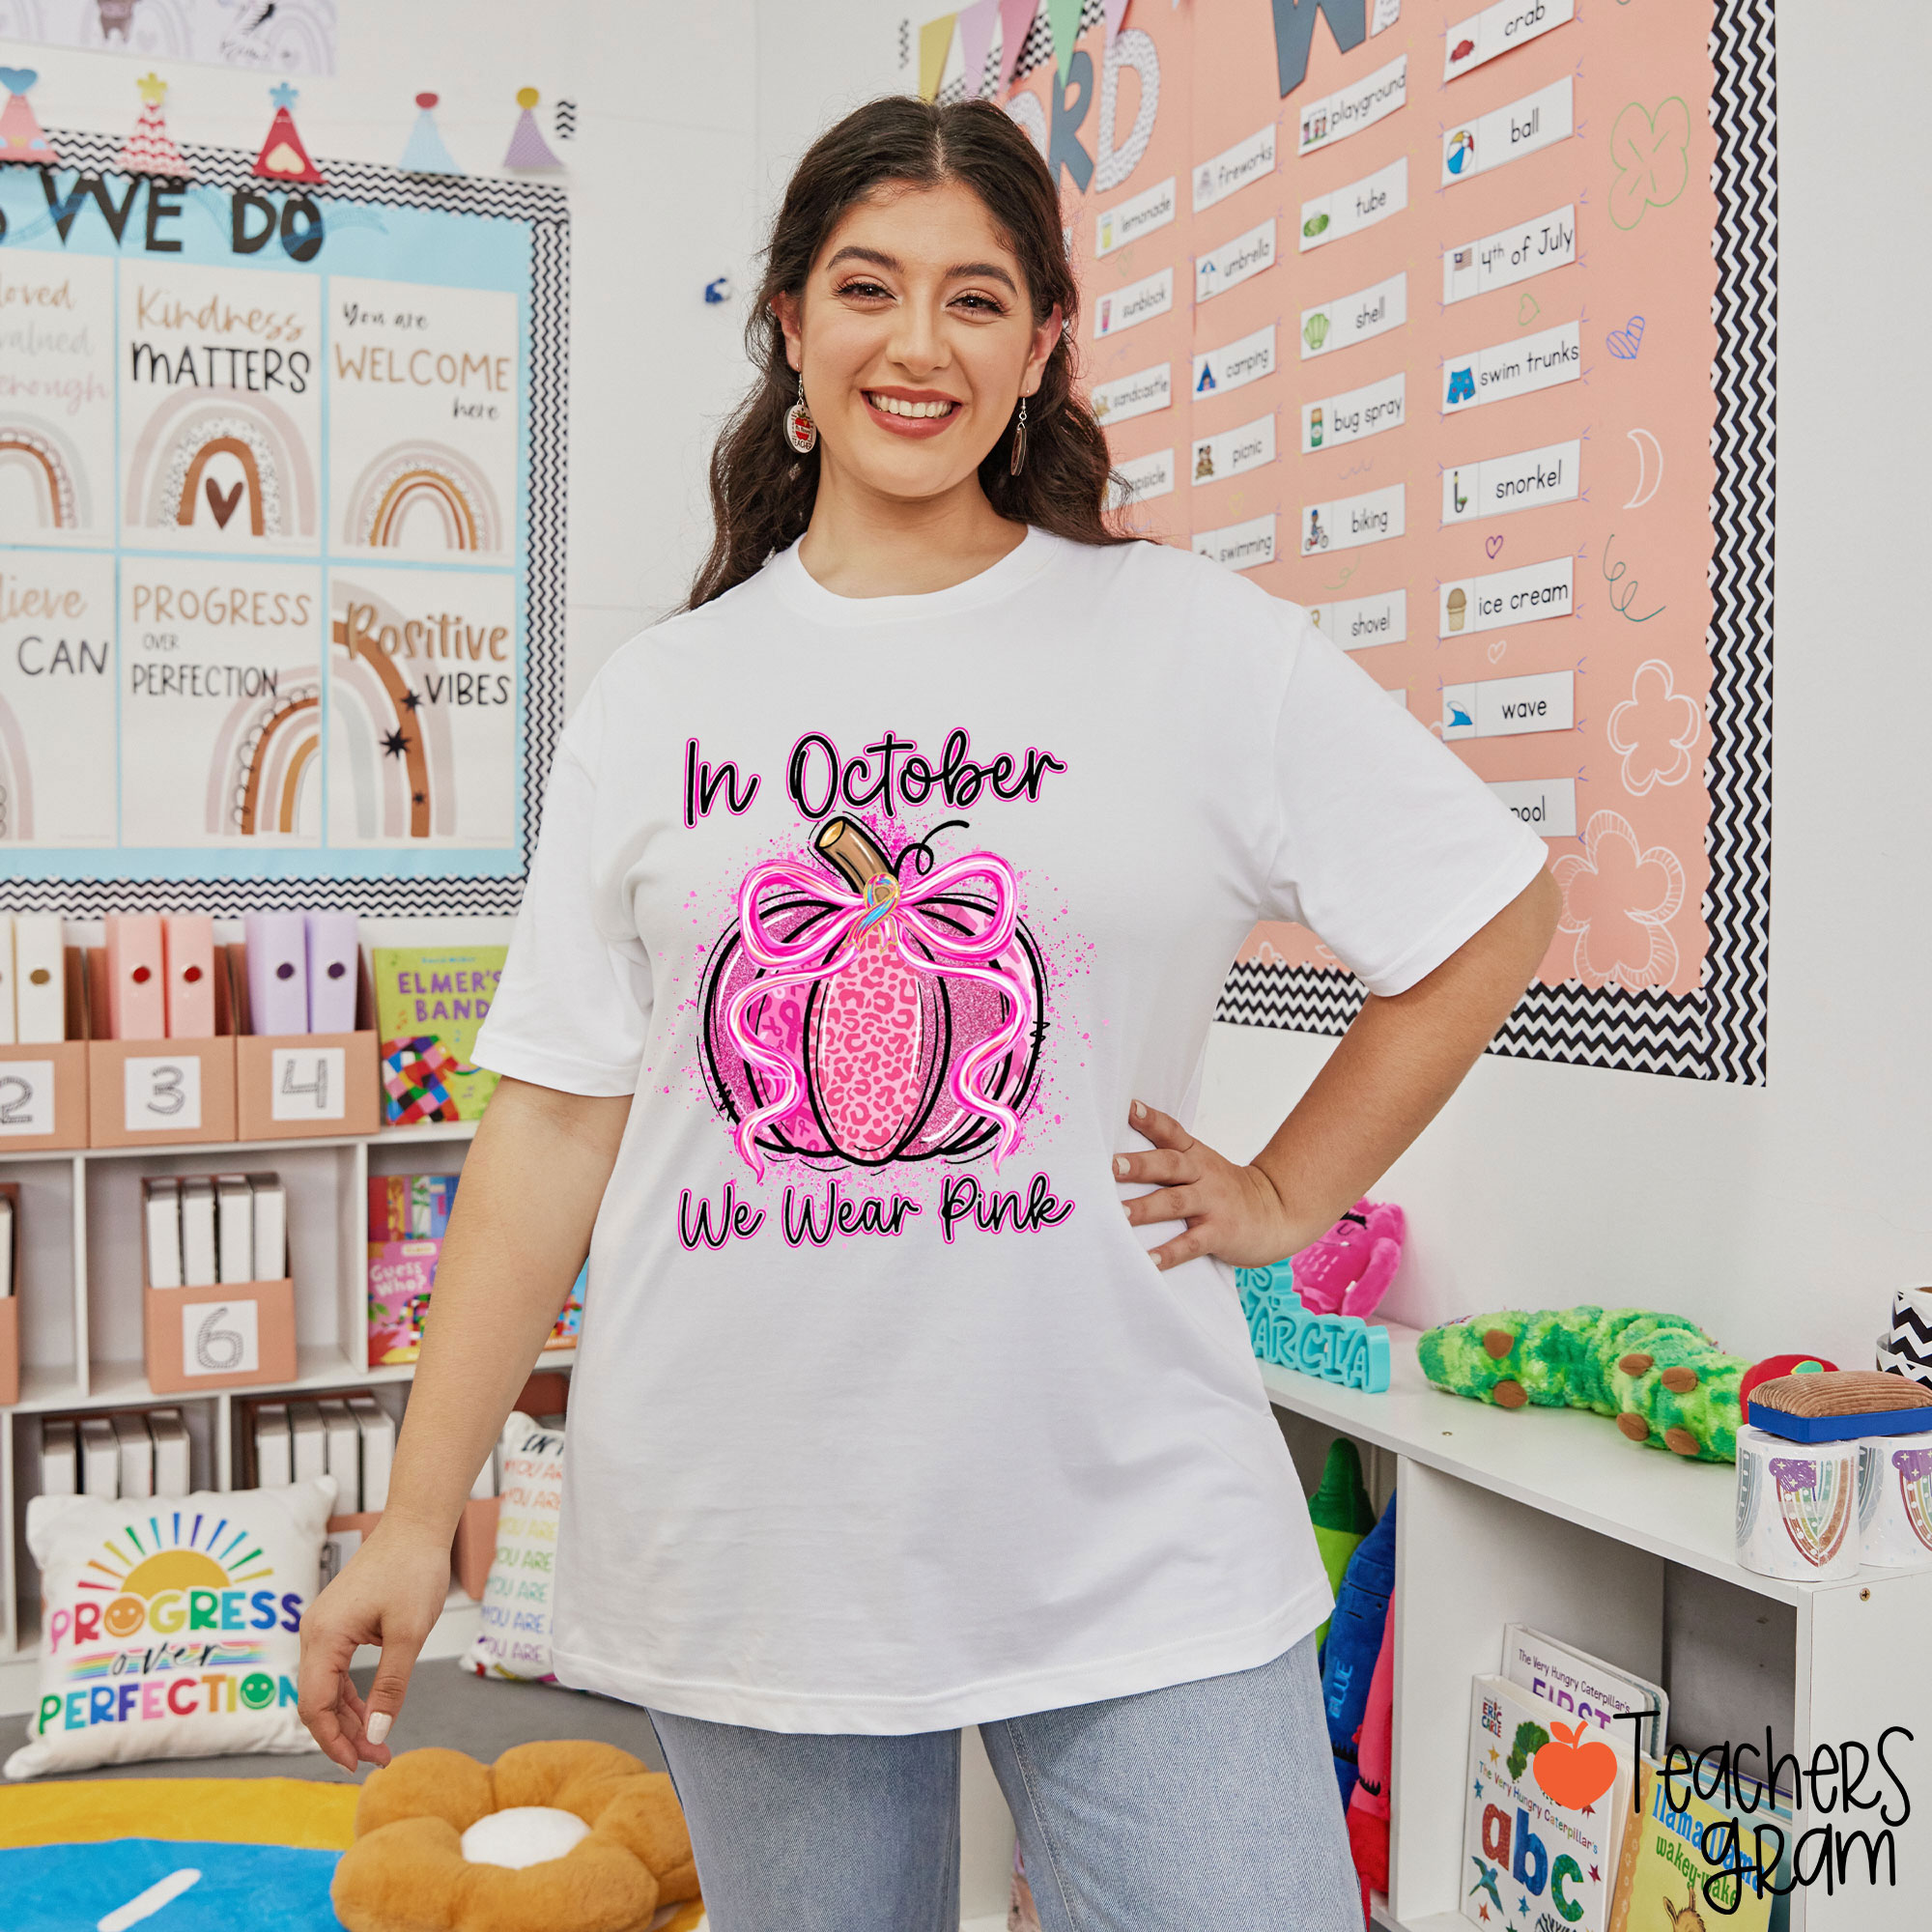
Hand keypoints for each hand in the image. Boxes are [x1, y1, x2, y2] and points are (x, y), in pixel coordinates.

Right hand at [297, 1519, 451, 1772]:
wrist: (416, 1526)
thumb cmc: (414, 1571)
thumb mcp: (410, 1634)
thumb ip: (390, 1686)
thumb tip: (375, 1734)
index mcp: (323, 1636)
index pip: (314, 1705)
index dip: (334, 1741)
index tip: (360, 1765)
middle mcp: (314, 1633)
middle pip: (317, 1701)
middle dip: (345, 1734)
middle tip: (380, 1757)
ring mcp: (323, 1627)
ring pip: (326, 1688)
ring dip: (350, 1718)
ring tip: (378, 1743)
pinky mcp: (337, 1623)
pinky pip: (336, 1670)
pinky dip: (352, 1695)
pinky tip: (372, 1713)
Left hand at [1116, 1099, 1313, 1270]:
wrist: (1275, 1212)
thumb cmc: (1225, 1190)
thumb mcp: (1203, 1165)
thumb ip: (1168, 1159)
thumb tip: (1119, 1157)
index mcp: (1195, 1155)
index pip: (1171, 1132)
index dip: (1150, 1120)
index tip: (1128, 1108)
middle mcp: (1203, 1175)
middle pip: (1169, 1165)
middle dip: (1140, 1165)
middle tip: (1111, 1166)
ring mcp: (1212, 1204)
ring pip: (1175, 1203)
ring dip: (1146, 1209)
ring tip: (1119, 1214)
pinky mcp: (1219, 1233)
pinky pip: (1191, 1244)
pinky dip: (1169, 1253)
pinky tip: (1148, 1260)